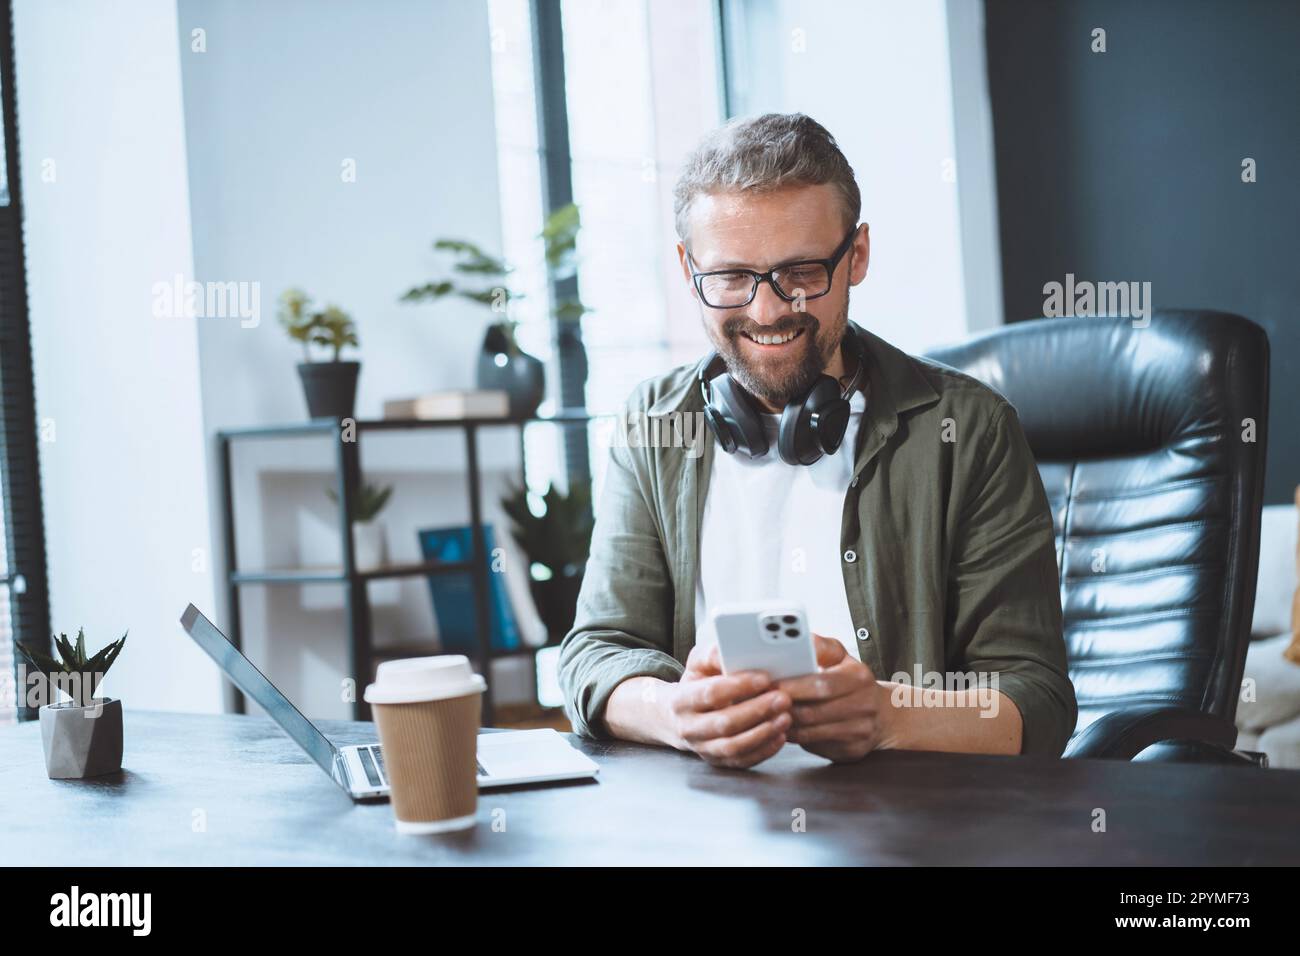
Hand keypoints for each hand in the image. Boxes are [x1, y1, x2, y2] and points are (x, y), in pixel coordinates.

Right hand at [661, 642, 791, 768]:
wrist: (679, 717)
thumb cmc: (696, 684)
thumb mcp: (698, 664)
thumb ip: (713, 655)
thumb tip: (732, 649)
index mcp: (681, 700)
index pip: (711, 694)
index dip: (739, 686)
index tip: (764, 678)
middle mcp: (689, 728)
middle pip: (725, 723)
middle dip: (757, 710)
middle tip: (783, 698)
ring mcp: (703, 749)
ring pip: (734, 746)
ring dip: (763, 733)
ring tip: (785, 717)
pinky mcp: (718, 761)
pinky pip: (742, 761)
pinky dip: (764, 750)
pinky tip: (780, 736)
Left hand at [776, 634, 887, 762]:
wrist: (883, 715)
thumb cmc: (851, 681)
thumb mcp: (841, 657)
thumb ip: (820, 647)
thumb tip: (798, 640)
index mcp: (859, 677)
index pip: (821, 683)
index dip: (792, 685)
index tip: (769, 683)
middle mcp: (864, 705)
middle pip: (813, 711)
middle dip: (784, 706)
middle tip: (760, 702)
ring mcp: (860, 731)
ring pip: (811, 731)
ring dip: (785, 724)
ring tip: (766, 714)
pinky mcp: (851, 751)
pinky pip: (815, 745)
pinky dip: (795, 737)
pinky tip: (782, 728)